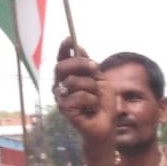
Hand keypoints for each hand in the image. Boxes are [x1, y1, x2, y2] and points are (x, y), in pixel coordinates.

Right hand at [52, 37, 115, 158]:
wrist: (106, 125)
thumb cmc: (102, 104)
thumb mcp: (100, 80)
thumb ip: (90, 67)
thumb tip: (79, 49)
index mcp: (69, 77)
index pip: (62, 59)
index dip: (64, 48)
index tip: (69, 39)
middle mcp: (60, 85)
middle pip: (62, 66)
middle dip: (80, 64)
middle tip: (95, 69)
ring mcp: (61, 97)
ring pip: (73, 81)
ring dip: (92, 88)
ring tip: (95, 98)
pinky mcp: (64, 109)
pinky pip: (79, 96)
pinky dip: (92, 101)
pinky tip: (92, 108)